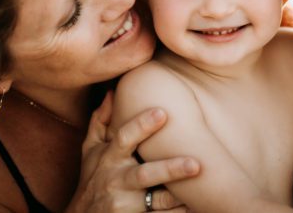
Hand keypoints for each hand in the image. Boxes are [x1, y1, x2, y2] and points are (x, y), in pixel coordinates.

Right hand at [66, 91, 199, 212]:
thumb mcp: (90, 151)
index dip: (142, 125)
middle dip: (170, 169)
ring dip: (179, 197)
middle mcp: (116, 181)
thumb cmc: (92, 179)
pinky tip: (193, 209)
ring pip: (157, 201)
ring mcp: (125, 204)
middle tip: (196, 164)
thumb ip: (100, 122)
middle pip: (145, 175)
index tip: (163, 112)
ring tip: (203, 192)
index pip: (124, 138)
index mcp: (109, 158)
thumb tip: (111, 92)